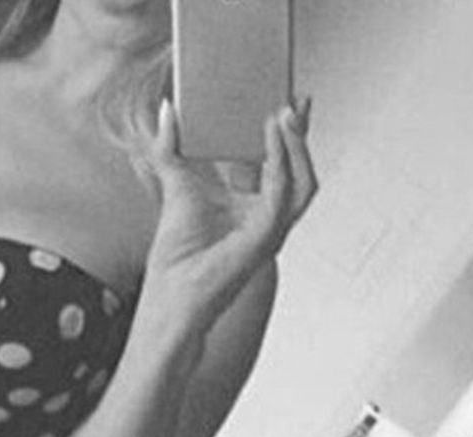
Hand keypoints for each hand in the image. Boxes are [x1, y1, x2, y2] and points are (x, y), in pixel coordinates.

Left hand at [140, 96, 317, 332]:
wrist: (171, 300)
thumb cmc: (177, 259)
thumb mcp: (174, 184)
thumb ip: (171, 147)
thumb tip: (168, 110)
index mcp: (253, 207)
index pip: (280, 164)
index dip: (287, 133)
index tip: (286, 100)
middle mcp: (269, 219)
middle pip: (300, 170)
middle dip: (301, 135)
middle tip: (292, 102)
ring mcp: (271, 230)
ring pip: (304, 182)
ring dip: (298, 146)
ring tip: (285, 115)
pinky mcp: (264, 238)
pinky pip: (283, 195)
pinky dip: (281, 164)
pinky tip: (271, 137)